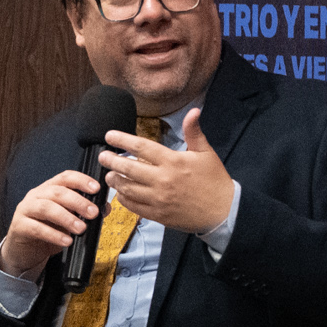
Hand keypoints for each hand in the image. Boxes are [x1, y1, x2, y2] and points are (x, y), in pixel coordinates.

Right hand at [0, 170, 107, 280]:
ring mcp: (26, 209)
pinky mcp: (19, 226)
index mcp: (49, 189)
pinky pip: (36, 228)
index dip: (81, 180)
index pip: (65, 177)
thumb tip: (105, 207)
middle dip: (78, 201)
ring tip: (81, 228)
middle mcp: (36, 195)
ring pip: (46, 207)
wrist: (25, 251)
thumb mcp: (68, 221)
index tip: (96, 188)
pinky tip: (66, 241)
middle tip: (93, 213)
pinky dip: (54, 234)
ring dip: (67, 218)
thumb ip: (84, 212)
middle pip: (57, 192)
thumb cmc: (47, 231)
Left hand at [100, 107, 234, 234]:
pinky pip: (134, 207)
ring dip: (115, 181)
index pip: (141, 147)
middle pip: (129, 168)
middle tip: (103, 156)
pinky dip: (124, 199)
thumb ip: (194, 132)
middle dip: (111, 161)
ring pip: (128, 189)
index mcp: (173, 162)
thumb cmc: (215, 181)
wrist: (223, 212)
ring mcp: (159, 199)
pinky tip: (121, 194)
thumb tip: (193, 111)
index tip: (109, 136)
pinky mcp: (158, 215)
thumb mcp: (206, 153)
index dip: (122, 140)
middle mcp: (163, 180)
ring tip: (110, 175)